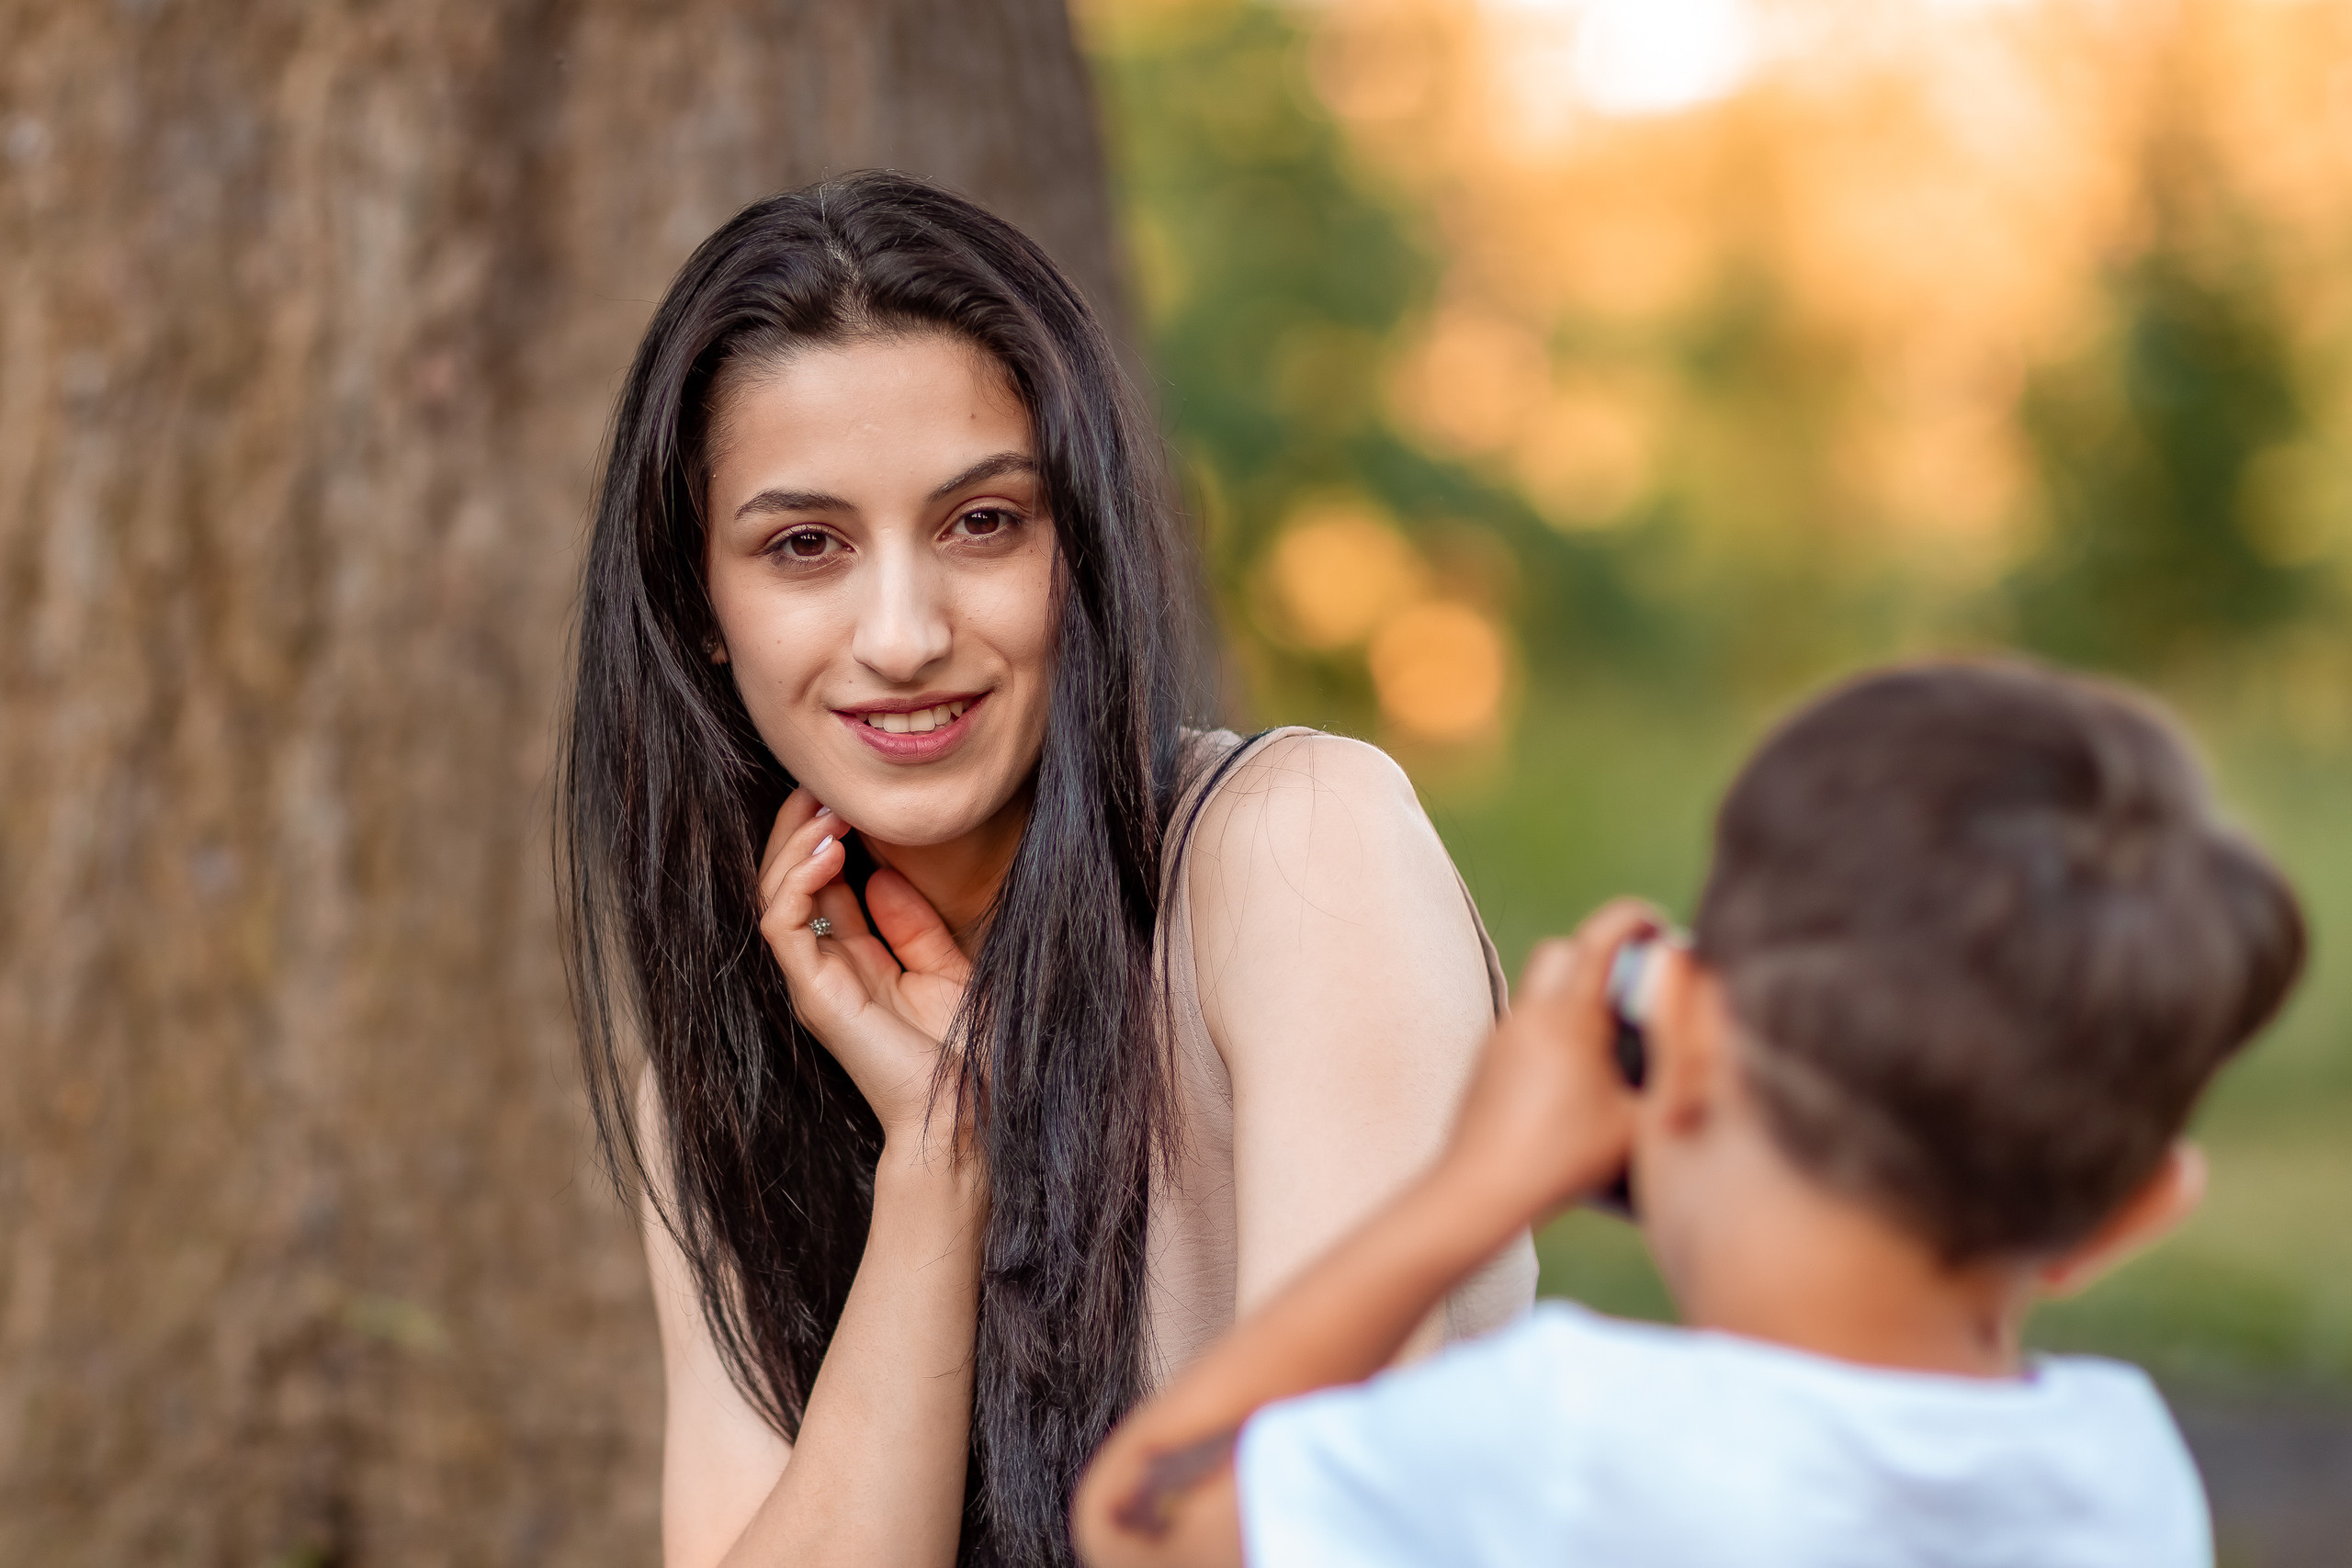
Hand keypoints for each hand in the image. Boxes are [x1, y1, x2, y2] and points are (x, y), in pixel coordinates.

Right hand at [756, 788, 973, 1141]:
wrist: (966, 1112)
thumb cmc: (963, 1051)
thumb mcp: (945, 968)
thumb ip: (912, 923)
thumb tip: (879, 874)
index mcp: (854, 962)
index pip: (819, 886)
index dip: (823, 836)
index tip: (846, 795)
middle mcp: (824, 969)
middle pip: (787, 882)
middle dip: (798, 829)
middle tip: (822, 786)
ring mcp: (814, 982)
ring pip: (773, 895)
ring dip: (793, 844)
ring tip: (826, 809)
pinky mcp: (814, 994)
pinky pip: (782, 923)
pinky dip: (797, 880)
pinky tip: (828, 850)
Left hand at [1437, 899, 1658, 1222]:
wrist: (1480, 1192)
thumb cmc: (1563, 1159)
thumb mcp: (1639, 1124)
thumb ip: (1675, 1080)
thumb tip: (1706, 1049)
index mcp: (1569, 1015)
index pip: (1602, 934)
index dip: (1636, 918)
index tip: (1661, 926)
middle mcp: (1530, 1014)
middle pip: (1564, 950)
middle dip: (1603, 954)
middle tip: (1638, 990)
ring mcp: (1503, 1036)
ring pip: (1541, 988)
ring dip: (1578, 996)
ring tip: (1612, 1043)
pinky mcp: (1488, 1062)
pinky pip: (1527, 1025)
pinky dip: (1557, 1030)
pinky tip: (1577, 1078)